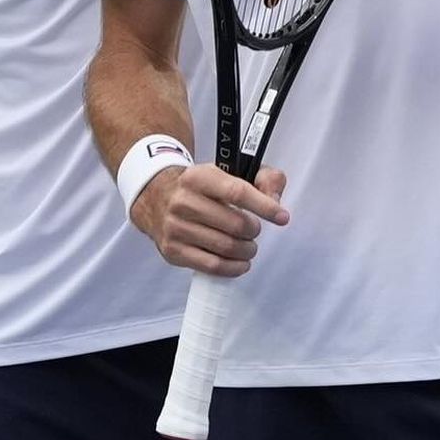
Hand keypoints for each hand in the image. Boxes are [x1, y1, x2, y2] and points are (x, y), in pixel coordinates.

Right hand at [131, 163, 288, 276]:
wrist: (157, 199)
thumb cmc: (202, 188)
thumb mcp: (229, 171)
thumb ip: (263, 179)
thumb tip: (276, 201)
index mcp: (199, 177)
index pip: (237, 192)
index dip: (264, 206)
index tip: (282, 217)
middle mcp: (184, 201)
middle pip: (235, 225)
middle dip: (253, 231)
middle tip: (255, 231)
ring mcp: (176, 228)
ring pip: (225, 247)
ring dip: (246, 250)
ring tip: (249, 246)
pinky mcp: (173, 251)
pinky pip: (211, 265)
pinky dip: (233, 268)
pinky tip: (241, 263)